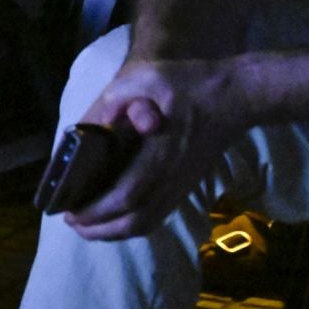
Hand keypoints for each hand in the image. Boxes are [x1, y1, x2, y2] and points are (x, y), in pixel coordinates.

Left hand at [63, 56, 247, 240]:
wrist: (237, 97)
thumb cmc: (191, 84)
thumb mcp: (147, 77)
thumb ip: (116, 99)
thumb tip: (92, 125)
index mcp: (161, 153)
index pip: (126, 195)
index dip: (97, 210)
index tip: (70, 211)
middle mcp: (172, 178)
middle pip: (136, 221)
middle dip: (100, 229)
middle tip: (72, 222)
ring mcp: (182, 185)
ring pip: (148, 223)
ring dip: (115, 231)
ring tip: (88, 225)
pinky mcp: (186, 184)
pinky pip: (158, 215)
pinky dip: (133, 224)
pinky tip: (116, 217)